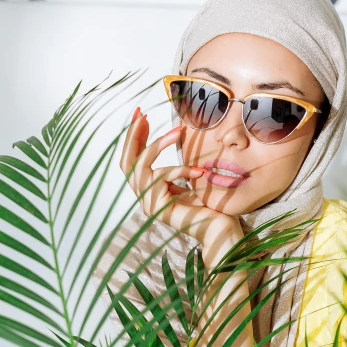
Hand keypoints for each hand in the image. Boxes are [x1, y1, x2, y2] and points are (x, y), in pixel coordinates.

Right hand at [120, 109, 242, 251]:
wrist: (221, 232)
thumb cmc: (210, 207)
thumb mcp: (190, 181)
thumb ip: (176, 168)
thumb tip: (173, 138)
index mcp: (149, 192)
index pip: (131, 161)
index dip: (133, 138)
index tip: (140, 115)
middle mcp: (144, 198)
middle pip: (126, 163)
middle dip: (132, 136)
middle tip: (141, 114)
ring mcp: (149, 205)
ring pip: (140, 167)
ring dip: (158, 145)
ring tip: (179, 131)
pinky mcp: (158, 208)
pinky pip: (161, 178)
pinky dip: (181, 170)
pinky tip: (200, 171)